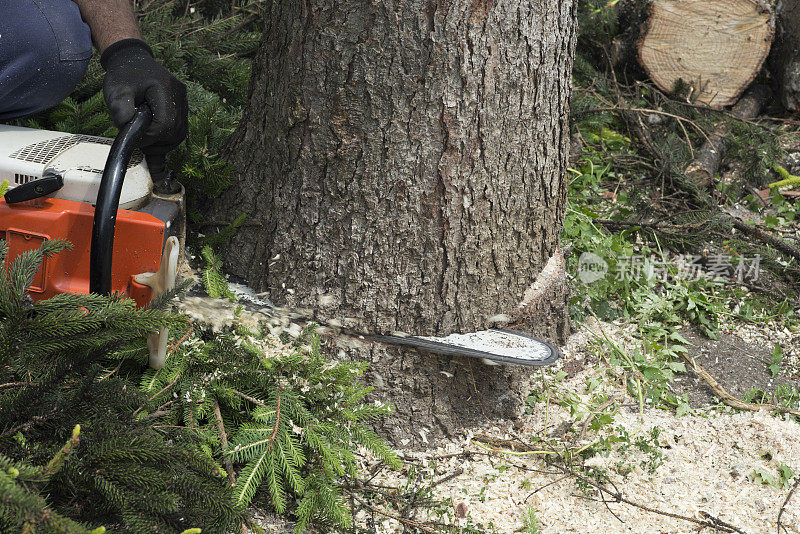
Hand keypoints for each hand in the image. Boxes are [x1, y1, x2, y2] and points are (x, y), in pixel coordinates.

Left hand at [101, 39, 187, 154]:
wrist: (134, 60)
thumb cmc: (124, 76)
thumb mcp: (115, 91)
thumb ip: (119, 111)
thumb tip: (129, 132)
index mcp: (164, 87)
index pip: (164, 123)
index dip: (149, 136)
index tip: (135, 136)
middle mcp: (179, 94)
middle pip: (174, 132)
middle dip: (155, 141)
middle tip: (138, 140)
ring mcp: (184, 101)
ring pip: (179, 134)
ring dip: (163, 143)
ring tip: (146, 140)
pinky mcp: (183, 107)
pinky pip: (180, 131)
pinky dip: (168, 139)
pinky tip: (154, 139)